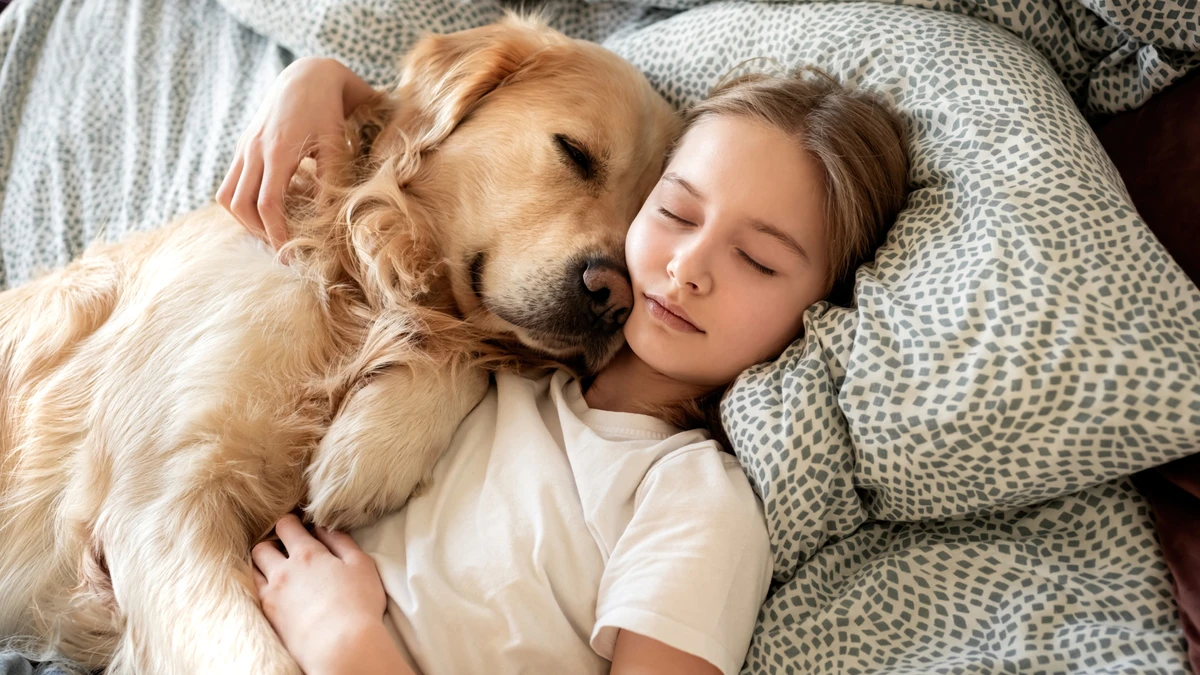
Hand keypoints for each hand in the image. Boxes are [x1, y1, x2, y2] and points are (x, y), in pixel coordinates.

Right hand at [217, 57, 372, 249]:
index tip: (289, 255)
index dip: (276, 234)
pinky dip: (242, 202)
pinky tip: (266, 210)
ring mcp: (244, 147)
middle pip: (241, 205)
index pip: (267, 205)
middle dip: (258, 232)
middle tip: (281, 249)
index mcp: (278, 151)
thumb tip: (326, 221)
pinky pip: (230, 182)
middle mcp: (254, 150)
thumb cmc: (329, 111)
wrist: (307, 75)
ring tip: (270, 233)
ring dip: (244, 219)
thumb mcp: (335, 145)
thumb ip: (329, 182)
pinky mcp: (242, 145)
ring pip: (228, 196)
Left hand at [252, 514, 388, 674]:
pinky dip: (260, 587)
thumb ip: (341, 541)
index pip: (286, 526)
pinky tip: (275, 592)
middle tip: (286, 550)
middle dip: (272, 544)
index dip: (291, 522)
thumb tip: (324, 528)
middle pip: (262, 548)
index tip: (298, 526)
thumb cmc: (358, 605)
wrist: (341, 647)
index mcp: (307, 554)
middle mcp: (283, 571)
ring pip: (253, 570)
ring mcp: (272, 595)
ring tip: (277, 571)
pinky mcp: (268, 617)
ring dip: (262, 565)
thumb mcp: (361, 564)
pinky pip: (253, 593)